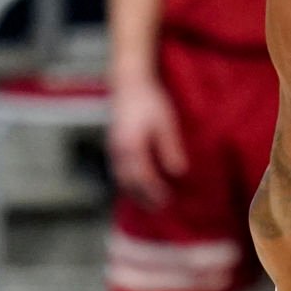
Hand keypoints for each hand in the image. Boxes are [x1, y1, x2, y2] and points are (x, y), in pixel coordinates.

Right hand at [109, 77, 188, 208]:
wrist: (128, 82)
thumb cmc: (150, 100)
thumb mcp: (166, 123)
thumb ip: (170, 148)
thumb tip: (178, 173)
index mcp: (130, 146)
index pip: (142, 177)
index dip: (154, 191)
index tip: (167, 201)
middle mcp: (117, 150)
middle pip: (128, 182)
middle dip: (143, 197)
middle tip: (159, 208)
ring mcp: (112, 147)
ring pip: (120, 177)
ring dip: (134, 192)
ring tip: (149, 202)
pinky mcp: (113, 144)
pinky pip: (118, 169)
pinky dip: (127, 181)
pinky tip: (138, 184)